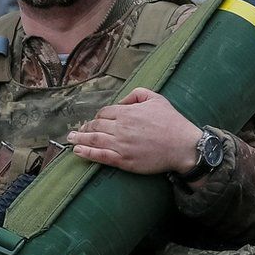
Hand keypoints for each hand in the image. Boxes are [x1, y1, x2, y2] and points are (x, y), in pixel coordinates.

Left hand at [67, 87, 200, 174]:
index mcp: (127, 112)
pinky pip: (101, 156)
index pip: (104, 112)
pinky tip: (78, 151)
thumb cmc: (172, 122)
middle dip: (85, 127)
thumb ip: (137, 94)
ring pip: (94, 140)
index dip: (97, 116)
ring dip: (80, 139)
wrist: (183, 146)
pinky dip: (87, 153)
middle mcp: (121, 128)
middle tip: (76, 130)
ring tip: (71, 139)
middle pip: (96, 125)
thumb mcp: (156, 98)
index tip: (95, 120)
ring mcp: (121, 145)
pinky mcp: (124, 160)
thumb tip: (122, 101)